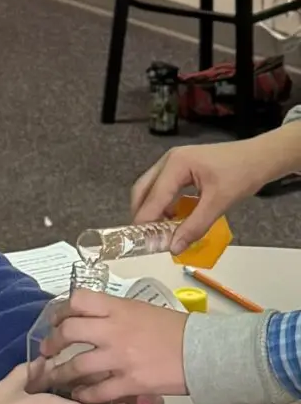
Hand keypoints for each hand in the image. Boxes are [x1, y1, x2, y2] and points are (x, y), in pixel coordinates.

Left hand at [43, 290, 188, 402]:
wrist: (206, 351)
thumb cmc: (176, 330)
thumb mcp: (141, 311)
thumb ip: (114, 314)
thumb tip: (89, 319)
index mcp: (118, 308)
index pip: (78, 300)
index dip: (61, 310)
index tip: (56, 319)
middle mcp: (113, 330)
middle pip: (68, 331)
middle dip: (52, 341)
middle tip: (47, 349)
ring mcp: (120, 357)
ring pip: (76, 365)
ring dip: (61, 372)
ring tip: (54, 376)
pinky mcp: (130, 382)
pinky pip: (96, 391)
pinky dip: (84, 394)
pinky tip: (80, 395)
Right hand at [130, 128, 300, 251]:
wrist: (262, 157)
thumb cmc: (243, 173)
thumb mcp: (219, 202)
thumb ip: (195, 226)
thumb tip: (174, 247)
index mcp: (176, 164)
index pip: (153, 197)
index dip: (146, 220)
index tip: (141, 241)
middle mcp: (169, 160)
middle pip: (143, 190)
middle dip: (142, 214)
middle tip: (145, 237)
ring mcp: (173, 162)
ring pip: (150, 189)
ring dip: (152, 210)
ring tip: (158, 230)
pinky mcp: (181, 168)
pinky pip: (162, 188)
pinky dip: (163, 204)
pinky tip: (172, 218)